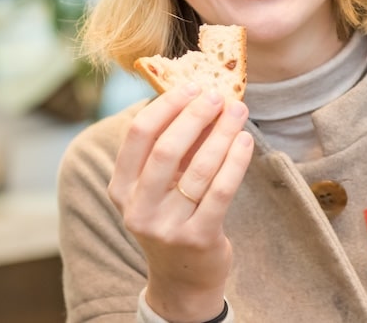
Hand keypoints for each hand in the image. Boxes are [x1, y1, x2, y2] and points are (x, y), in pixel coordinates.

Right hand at [108, 83, 252, 322]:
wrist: (183, 279)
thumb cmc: (172, 216)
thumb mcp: (158, 186)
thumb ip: (171, 147)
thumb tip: (199, 97)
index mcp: (120, 188)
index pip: (138, 135)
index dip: (166, 106)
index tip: (190, 86)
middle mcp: (137, 209)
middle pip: (166, 148)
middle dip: (195, 115)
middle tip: (217, 95)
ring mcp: (166, 227)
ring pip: (198, 169)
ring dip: (221, 133)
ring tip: (238, 111)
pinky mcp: (197, 239)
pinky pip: (221, 190)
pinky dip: (235, 160)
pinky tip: (245, 141)